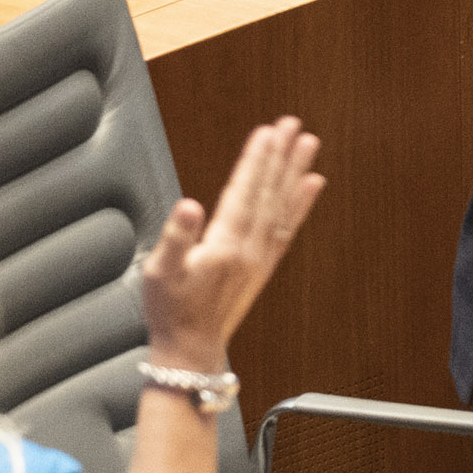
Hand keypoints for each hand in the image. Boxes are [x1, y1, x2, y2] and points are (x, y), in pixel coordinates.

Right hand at [132, 117, 327, 367]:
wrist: (191, 349)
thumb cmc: (169, 309)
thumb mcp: (159, 273)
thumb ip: (176, 237)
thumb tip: (189, 205)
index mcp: (225, 245)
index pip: (244, 193)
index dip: (255, 161)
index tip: (267, 131)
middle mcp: (250, 248)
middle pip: (268, 193)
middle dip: (280, 156)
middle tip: (293, 123)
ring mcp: (261, 257)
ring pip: (282, 205)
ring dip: (295, 172)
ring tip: (308, 142)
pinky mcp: (265, 265)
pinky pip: (288, 227)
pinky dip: (301, 204)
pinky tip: (313, 183)